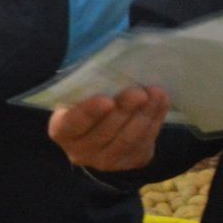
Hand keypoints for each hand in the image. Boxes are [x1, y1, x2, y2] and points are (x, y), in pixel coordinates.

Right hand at [48, 87, 169, 172]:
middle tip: (138, 92)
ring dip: (144, 115)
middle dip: (124, 111)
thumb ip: (88, 83)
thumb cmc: (88, 98)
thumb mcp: (81, 91)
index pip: (71, 124)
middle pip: (104, 133)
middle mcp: (80, 151)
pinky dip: (155, 122)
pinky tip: (161, 103)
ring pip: (127, 140)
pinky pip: (144, 144)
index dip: (88, 113)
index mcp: (62, 130)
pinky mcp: (129, 162)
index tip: (107, 100)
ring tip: (156, 93)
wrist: (103, 124)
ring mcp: (105, 160)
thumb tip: (107, 60)